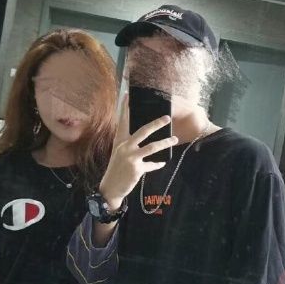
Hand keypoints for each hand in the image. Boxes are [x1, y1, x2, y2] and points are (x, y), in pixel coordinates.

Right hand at [98, 92, 177, 208]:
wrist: (110, 188)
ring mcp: (130, 158)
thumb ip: (129, 144)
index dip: (124, 108)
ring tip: (174, 139)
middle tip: (167, 118)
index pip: (122, 121)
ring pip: (152, 147)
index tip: (127, 95)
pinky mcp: (136, 169)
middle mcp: (124, 147)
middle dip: (156, 123)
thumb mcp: (119, 154)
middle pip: (143, 131)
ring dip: (165, 143)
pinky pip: (151, 165)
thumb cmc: (116, 169)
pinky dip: (157, 164)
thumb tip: (143, 137)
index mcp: (119, 141)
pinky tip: (162, 163)